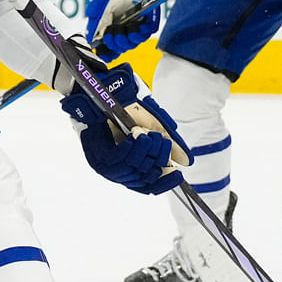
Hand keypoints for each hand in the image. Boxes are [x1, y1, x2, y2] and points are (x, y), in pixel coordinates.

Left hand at [60, 53, 188, 195]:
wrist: (108, 94)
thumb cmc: (129, 110)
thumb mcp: (155, 127)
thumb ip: (170, 145)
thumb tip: (186, 162)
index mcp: (132, 168)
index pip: (148, 187)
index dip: (164, 183)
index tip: (178, 175)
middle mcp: (118, 171)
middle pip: (142, 179)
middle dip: (157, 159)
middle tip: (162, 140)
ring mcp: (105, 165)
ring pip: (130, 170)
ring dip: (145, 152)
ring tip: (150, 136)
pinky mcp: (95, 155)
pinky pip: (116, 160)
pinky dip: (130, 149)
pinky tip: (136, 136)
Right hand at [84, 0, 163, 51]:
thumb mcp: (99, 5)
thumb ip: (94, 23)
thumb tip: (89, 38)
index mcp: (110, 25)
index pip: (109, 46)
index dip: (108, 53)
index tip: (107, 54)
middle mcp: (122, 27)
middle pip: (121, 47)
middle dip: (117, 44)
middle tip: (113, 34)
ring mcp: (135, 25)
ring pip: (133, 43)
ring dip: (129, 39)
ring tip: (127, 28)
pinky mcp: (148, 21)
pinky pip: (146, 34)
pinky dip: (142, 32)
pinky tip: (139, 25)